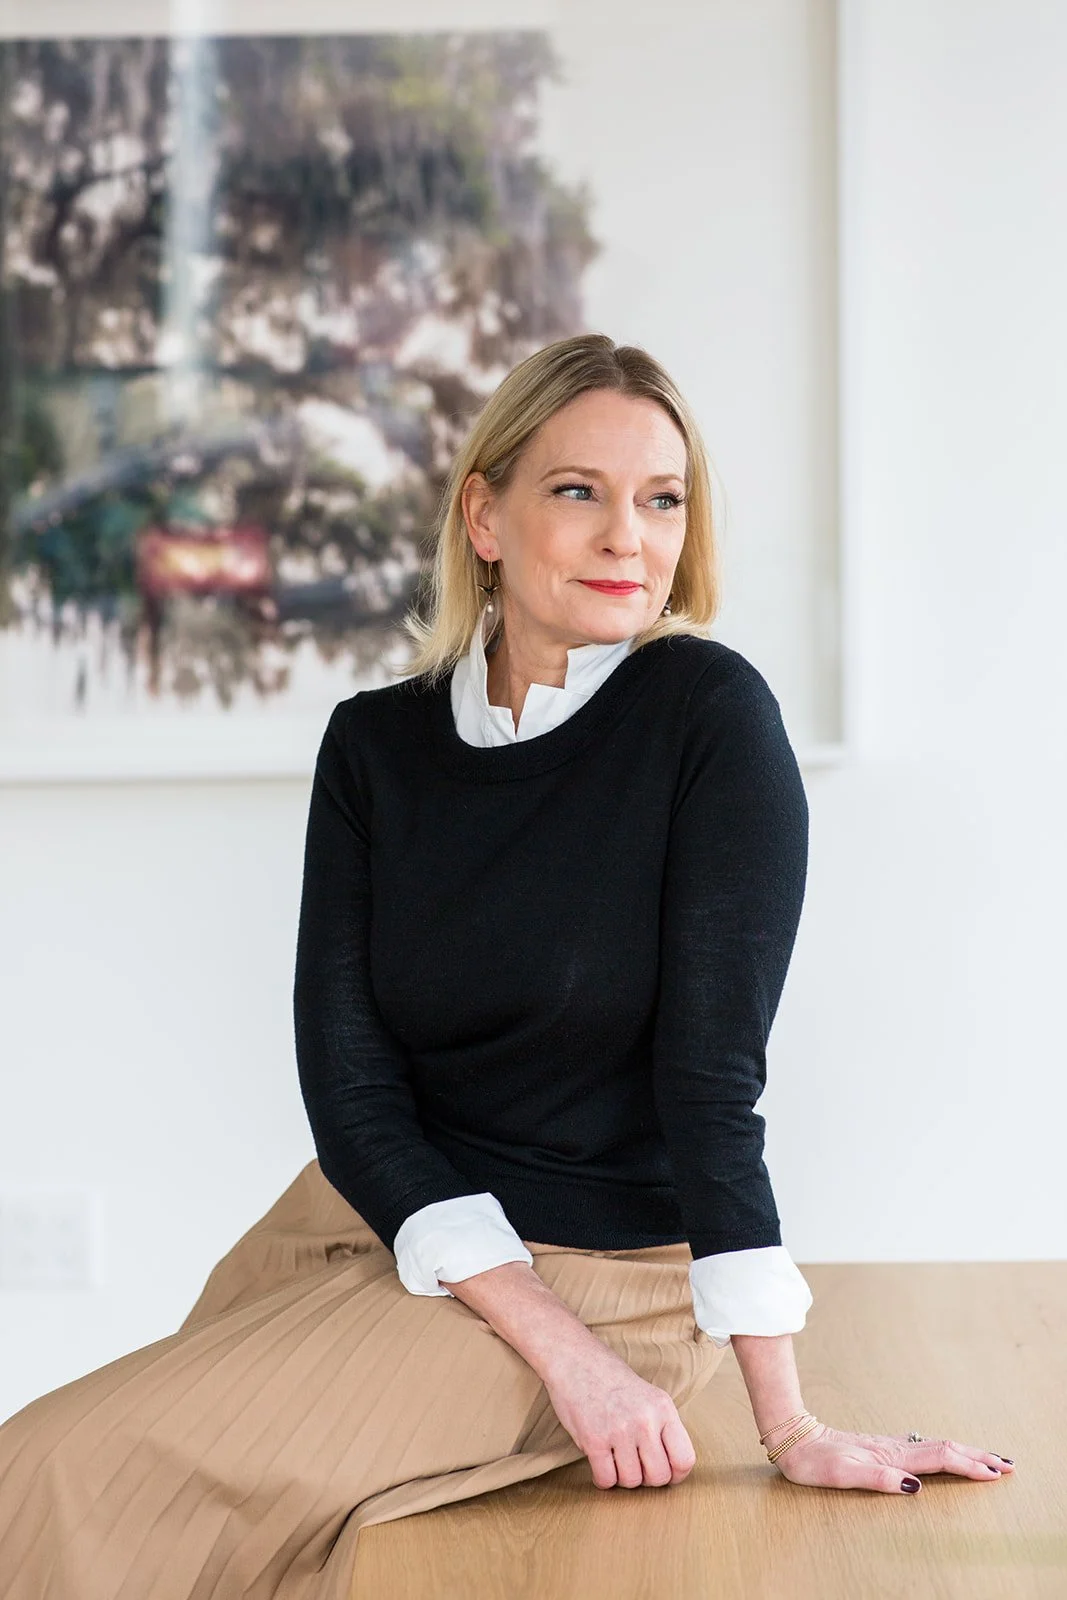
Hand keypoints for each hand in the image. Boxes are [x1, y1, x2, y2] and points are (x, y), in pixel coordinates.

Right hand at [542, 1339, 696, 1489]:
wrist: (574, 1360)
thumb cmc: (611, 1380)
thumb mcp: (648, 1396)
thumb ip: (662, 1428)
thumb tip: (671, 1468)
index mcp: (663, 1408)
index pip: (684, 1459)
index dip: (675, 1475)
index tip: (664, 1472)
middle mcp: (645, 1420)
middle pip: (659, 1477)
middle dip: (646, 1479)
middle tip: (635, 1465)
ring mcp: (620, 1431)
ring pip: (631, 1482)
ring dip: (622, 1477)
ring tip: (615, 1460)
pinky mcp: (594, 1440)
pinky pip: (606, 1480)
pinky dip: (602, 1478)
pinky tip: (600, 1463)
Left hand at [770, 1421, 1016, 1493]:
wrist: (795, 1438)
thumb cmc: (815, 1461)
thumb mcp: (842, 1474)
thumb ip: (877, 1479)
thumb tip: (914, 1487)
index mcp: (890, 1455)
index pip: (939, 1458)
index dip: (969, 1466)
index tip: (994, 1474)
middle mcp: (895, 1447)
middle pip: (945, 1448)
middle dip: (978, 1456)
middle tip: (1007, 1465)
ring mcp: (890, 1445)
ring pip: (936, 1446)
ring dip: (965, 1452)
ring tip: (988, 1459)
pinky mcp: (883, 1448)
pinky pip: (924, 1448)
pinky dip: (945, 1451)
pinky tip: (948, 1454)